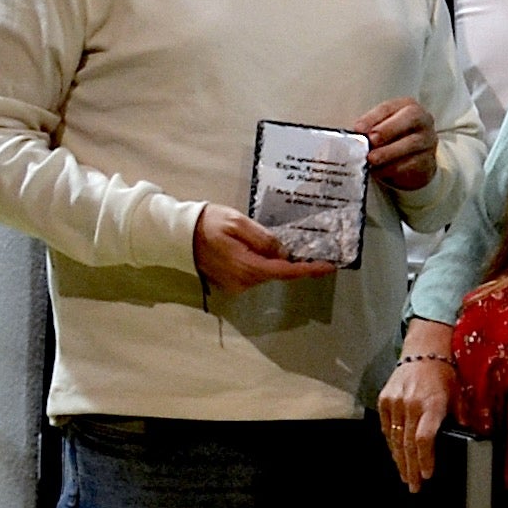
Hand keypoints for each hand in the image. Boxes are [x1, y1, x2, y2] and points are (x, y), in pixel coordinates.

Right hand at [192, 205, 333, 291]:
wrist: (178, 234)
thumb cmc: (208, 223)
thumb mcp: (239, 222)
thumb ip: (264, 239)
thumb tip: (284, 253)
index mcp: (246, 267)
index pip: (285, 272)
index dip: (308, 270)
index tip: (329, 266)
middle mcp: (242, 282)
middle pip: (276, 273)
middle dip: (293, 263)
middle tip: (307, 248)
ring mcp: (235, 285)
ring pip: (266, 274)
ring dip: (275, 262)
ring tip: (274, 243)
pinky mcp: (230, 283)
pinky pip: (254, 274)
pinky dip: (263, 264)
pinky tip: (260, 250)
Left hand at [354, 97, 439, 193]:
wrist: (413, 159)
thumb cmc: (393, 139)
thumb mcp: (381, 128)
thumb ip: (369, 128)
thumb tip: (354, 136)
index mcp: (406, 106)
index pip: (389, 107)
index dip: (373, 117)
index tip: (358, 128)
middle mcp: (422, 120)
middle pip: (411, 118)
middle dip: (388, 129)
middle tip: (371, 140)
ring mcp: (429, 140)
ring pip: (412, 142)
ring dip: (389, 151)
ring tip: (372, 159)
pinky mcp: (429, 160)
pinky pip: (413, 163)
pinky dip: (394, 167)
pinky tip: (380, 170)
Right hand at [380, 351, 452, 487]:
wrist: (422, 352)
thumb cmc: (444, 375)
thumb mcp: (459, 396)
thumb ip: (461, 418)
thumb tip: (471, 438)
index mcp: (431, 405)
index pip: (424, 439)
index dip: (425, 459)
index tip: (427, 475)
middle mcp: (410, 405)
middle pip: (408, 444)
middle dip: (411, 468)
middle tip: (414, 486)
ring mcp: (395, 402)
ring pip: (395, 439)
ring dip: (400, 460)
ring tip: (405, 477)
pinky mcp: (384, 400)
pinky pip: (386, 428)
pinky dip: (392, 444)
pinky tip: (397, 457)